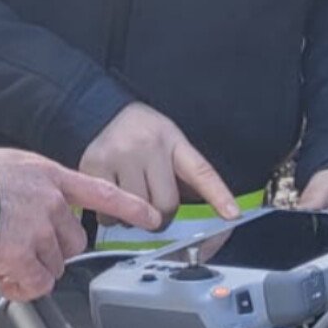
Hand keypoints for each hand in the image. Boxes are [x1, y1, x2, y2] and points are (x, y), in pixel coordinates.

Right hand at [0, 148, 159, 301]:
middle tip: (21, 247)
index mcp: (51, 177)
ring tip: (1, 256)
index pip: (102, 192)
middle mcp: (52, 203)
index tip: (153, 217)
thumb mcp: (13, 169)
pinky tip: (3, 276)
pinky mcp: (24, 255)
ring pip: (53, 266)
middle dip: (51, 252)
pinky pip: (36, 285)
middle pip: (74, 243)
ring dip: (30, 269)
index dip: (130, 206)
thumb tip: (37, 210)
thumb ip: (36, 188)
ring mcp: (40, 230)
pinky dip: (21, 288)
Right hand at [76, 102, 240, 222]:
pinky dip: (112, 215)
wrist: (99, 110)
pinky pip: (109, 212)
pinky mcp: (94, 167)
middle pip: (164, 205)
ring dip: (134, 216)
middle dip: (160, 214)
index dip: (218, 195)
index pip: (201, 171)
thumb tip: (203, 215)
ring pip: (136, 212)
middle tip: (152, 205)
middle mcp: (148, 146)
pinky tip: (113, 197)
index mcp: (173, 141)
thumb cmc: (141, 133)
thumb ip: (183, 176)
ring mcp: (120, 156)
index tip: (233, 215)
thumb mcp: (170, 142)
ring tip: (130, 196)